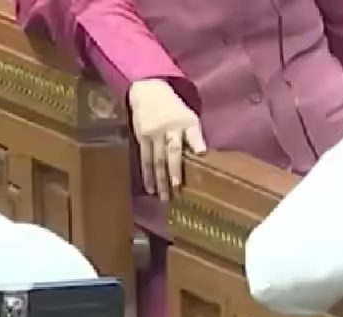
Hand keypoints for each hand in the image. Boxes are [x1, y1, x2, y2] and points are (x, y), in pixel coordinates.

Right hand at [127, 79, 206, 201]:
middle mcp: (169, 128)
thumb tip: (201, 158)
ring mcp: (154, 134)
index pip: (192, 133)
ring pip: (157, 160)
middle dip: (173, 173)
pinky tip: (149, 188)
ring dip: (159, 180)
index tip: (201, 154)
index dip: (196, 142)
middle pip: (172, 153)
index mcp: (185, 122)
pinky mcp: (142, 138)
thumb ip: (194, 136)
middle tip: (176, 191)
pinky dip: (147, 174)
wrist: (148, 92)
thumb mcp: (189, 117)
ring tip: (162, 197)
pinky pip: (145, 159)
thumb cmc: (173, 109)